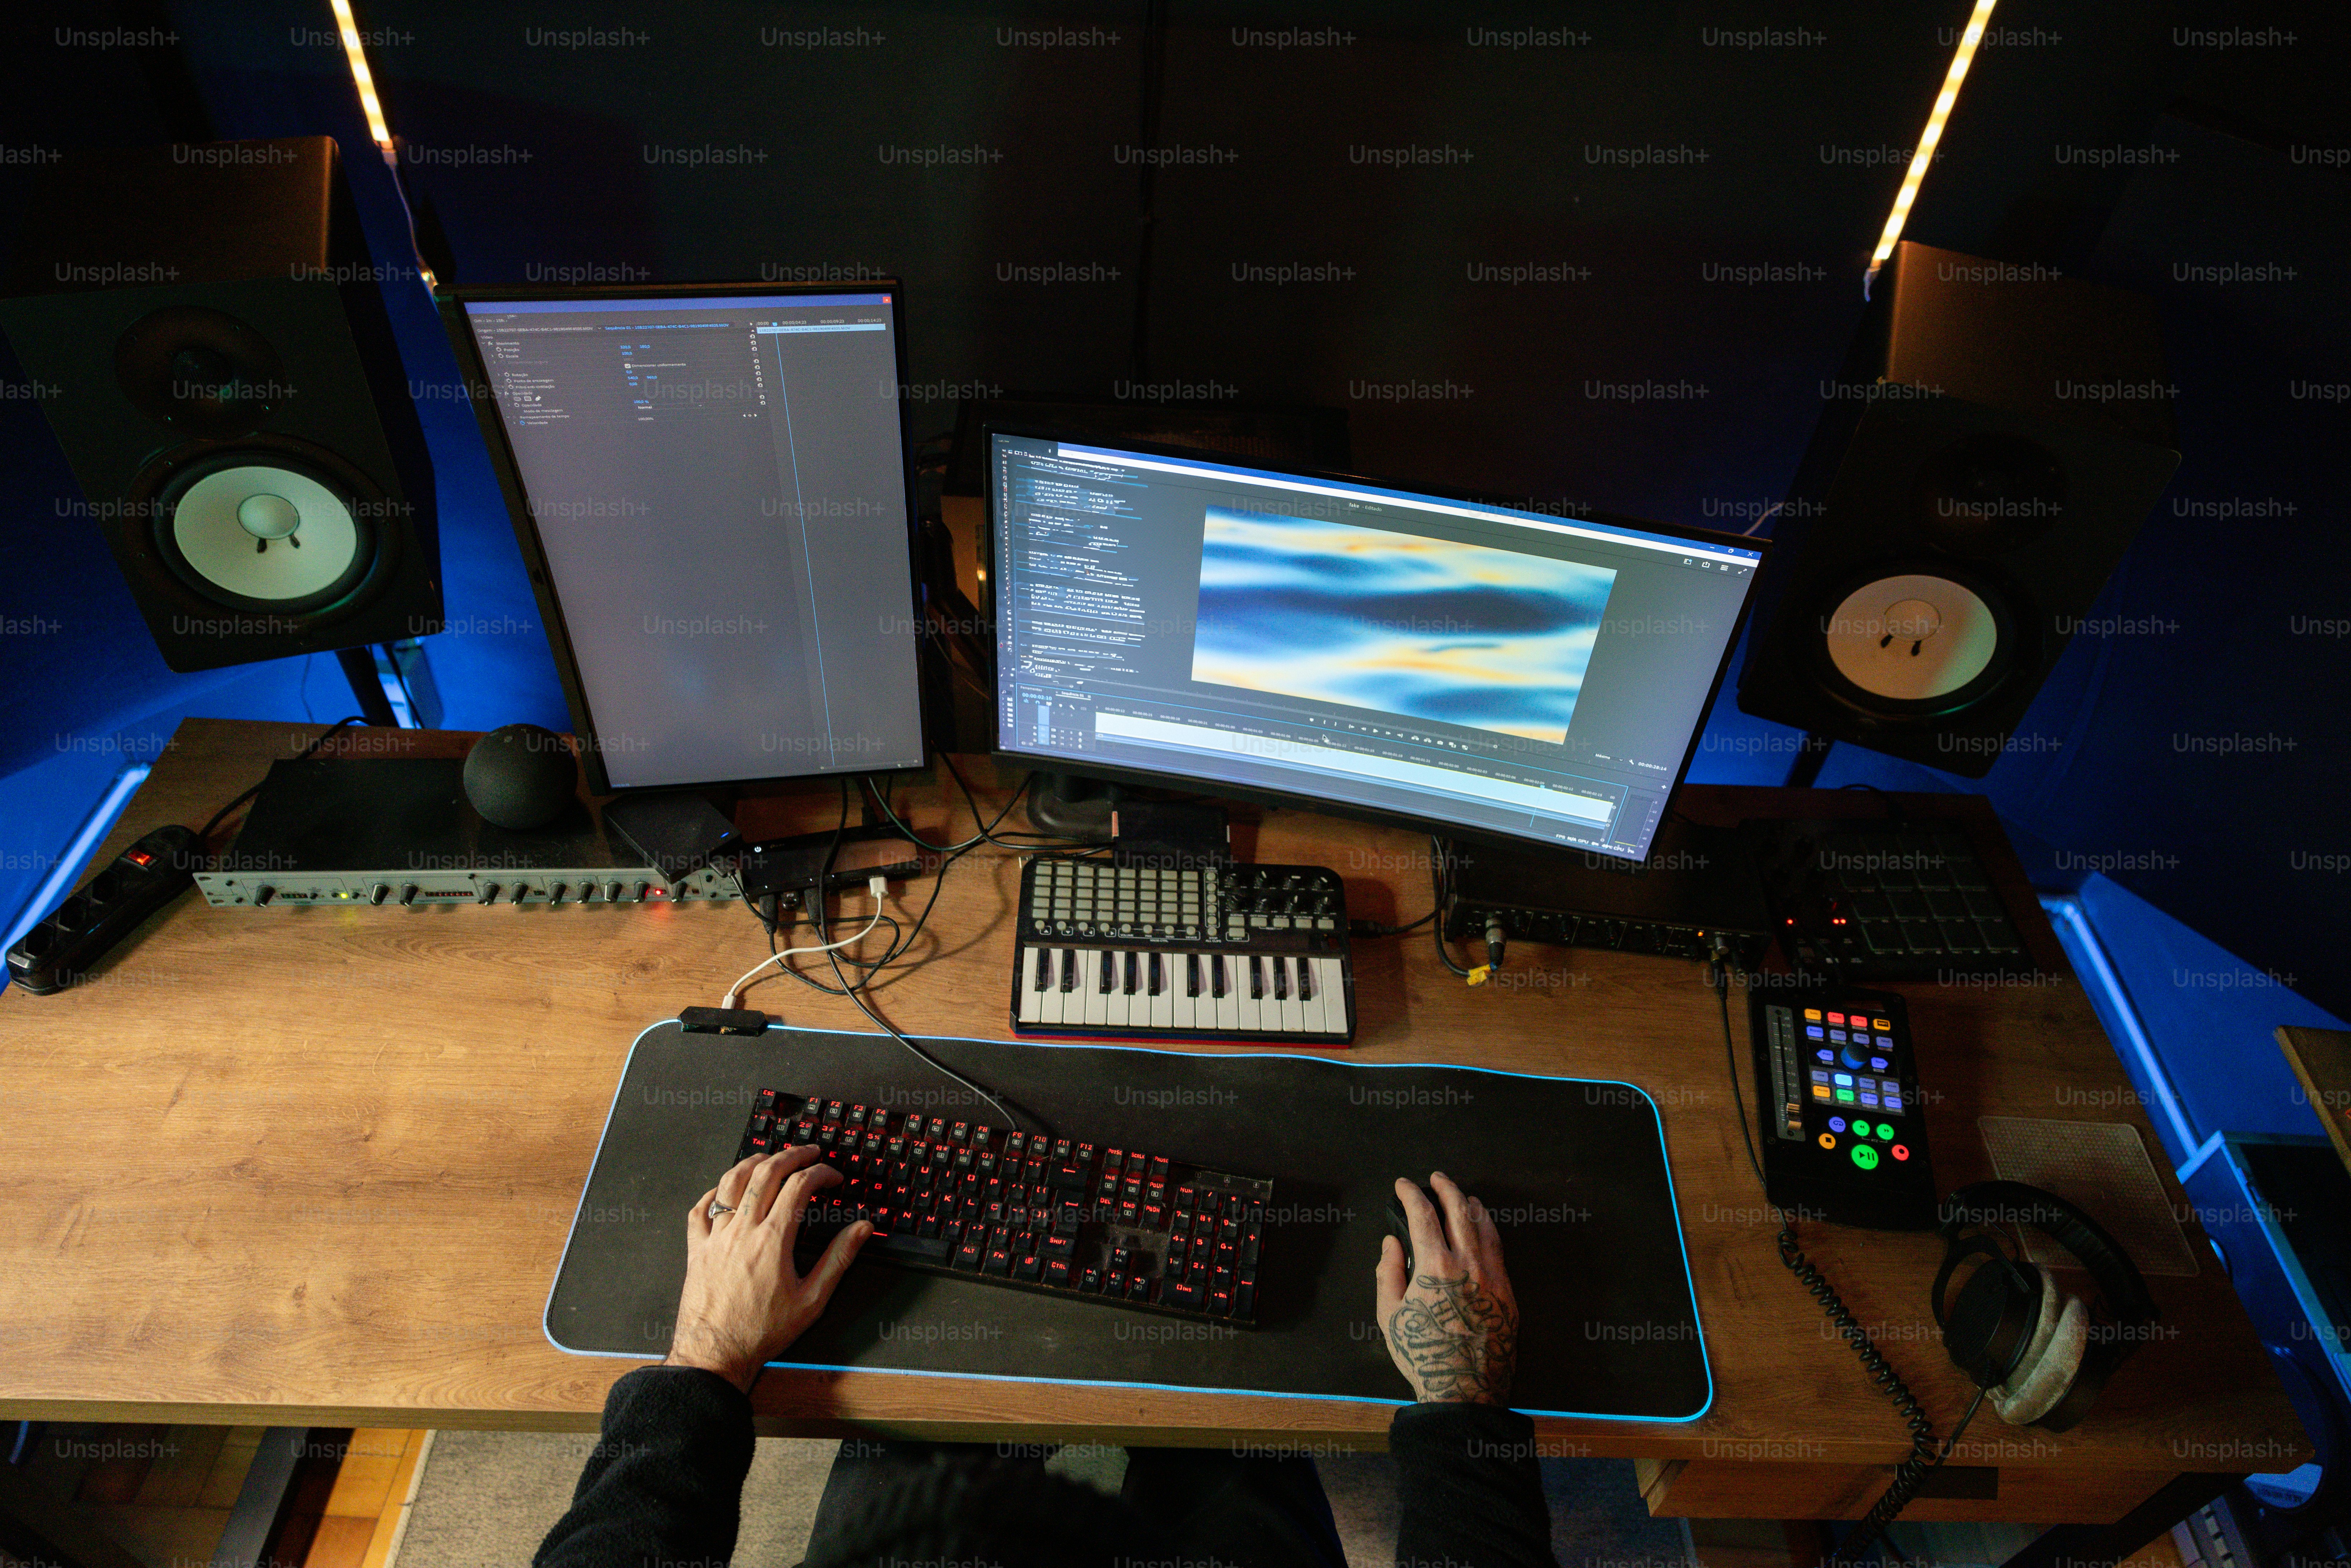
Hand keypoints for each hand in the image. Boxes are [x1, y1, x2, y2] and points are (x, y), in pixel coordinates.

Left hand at [664, 1145, 869, 1392]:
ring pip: (732, 1181)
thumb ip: (838, 1259)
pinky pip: (701, 1208)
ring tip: (770, 1158)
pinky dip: (715, 1191)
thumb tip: (862, 1229)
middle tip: (808, 1152)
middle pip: (766, 1172)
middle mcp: (742, 1231)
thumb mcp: (812, 1300)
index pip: (799, 1186)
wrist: (715, 1355)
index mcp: (772, 1240)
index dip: (820, 1173)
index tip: (832, 1177)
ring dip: (754, 1162)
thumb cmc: (761, 1332)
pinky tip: (726, 1189)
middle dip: (791, 1155)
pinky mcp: (697, 1249)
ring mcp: (716, 1237)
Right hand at [1375, 1171, 1519, 1404]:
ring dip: (1470, 1204)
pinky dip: (1489, 1229)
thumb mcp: (1390, 1315)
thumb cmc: (1423, 1354)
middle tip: (1435, 1178)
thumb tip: (1391, 1243)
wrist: (1465, 1388)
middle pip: (1459, 1210)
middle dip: (1445, 1187)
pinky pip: (1499, 1249)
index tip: (1403, 1185)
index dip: (1411, 1194)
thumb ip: (1388, 1273)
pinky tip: (1484, 1227)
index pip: (1423, 1215)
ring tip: (1462, 1195)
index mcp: (1435, 1266)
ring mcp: (1492, 1275)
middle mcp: (1468, 1263)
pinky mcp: (1507, 1291)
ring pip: (1485, 1226)